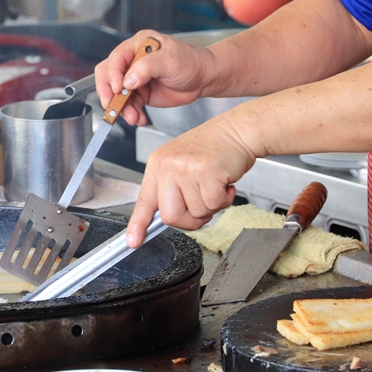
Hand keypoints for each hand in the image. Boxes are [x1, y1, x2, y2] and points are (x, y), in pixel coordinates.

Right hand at [94, 30, 217, 126]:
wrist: (204, 79)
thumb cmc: (190, 62)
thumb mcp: (169, 60)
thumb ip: (146, 68)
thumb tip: (127, 81)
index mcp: (137, 46)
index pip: (116, 59)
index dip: (113, 75)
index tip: (117, 89)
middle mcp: (133, 61)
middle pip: (109, 76)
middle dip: (109, 94)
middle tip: (114, 107)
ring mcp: (135, 79)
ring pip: (117, 95)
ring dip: (122, 108)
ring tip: (133, 117)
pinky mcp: (141, 93)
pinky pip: (129, 105)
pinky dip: (132, 114)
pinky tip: (139, 118)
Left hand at [127, 115, 256, 245]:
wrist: (237, 130)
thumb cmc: (213, 149)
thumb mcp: (181, 164)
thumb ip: (171, 189)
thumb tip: (166, 219)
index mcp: (158, 165)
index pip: (144, 201)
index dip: (138, 224)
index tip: (133, 241)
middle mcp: (167, 166)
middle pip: (170, 216)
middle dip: (190, 220)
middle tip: (203, 205)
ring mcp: (185, 168)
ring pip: (196, 213)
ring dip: (212, 206)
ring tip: (215, 185)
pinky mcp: (206, 172)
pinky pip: (214, 204)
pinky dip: (225, 200)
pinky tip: (225, 183)